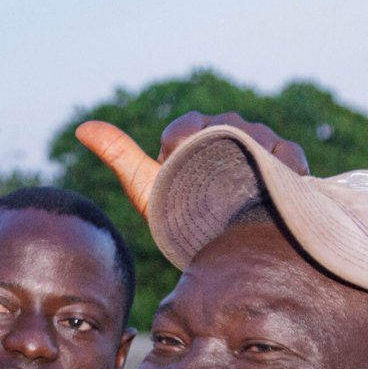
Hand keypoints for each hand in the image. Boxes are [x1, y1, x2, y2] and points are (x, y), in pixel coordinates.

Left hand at [77, 111, 307, 218]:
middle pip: (225, 125)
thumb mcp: (145, 184)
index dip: (178, 141)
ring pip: (257, 135)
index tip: (174, 162)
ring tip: (241, 180)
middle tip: (209, 174)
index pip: (186, 124)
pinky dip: (285, 163)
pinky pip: (288, 154)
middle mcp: (225, 134)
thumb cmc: (177, 214)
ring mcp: (257, 146)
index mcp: (190, 134)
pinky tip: (280, 179)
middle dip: (215, 146)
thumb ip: (117, 152)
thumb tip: (81, 127)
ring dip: (249, 154)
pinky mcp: (284, 164)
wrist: (216, 244)